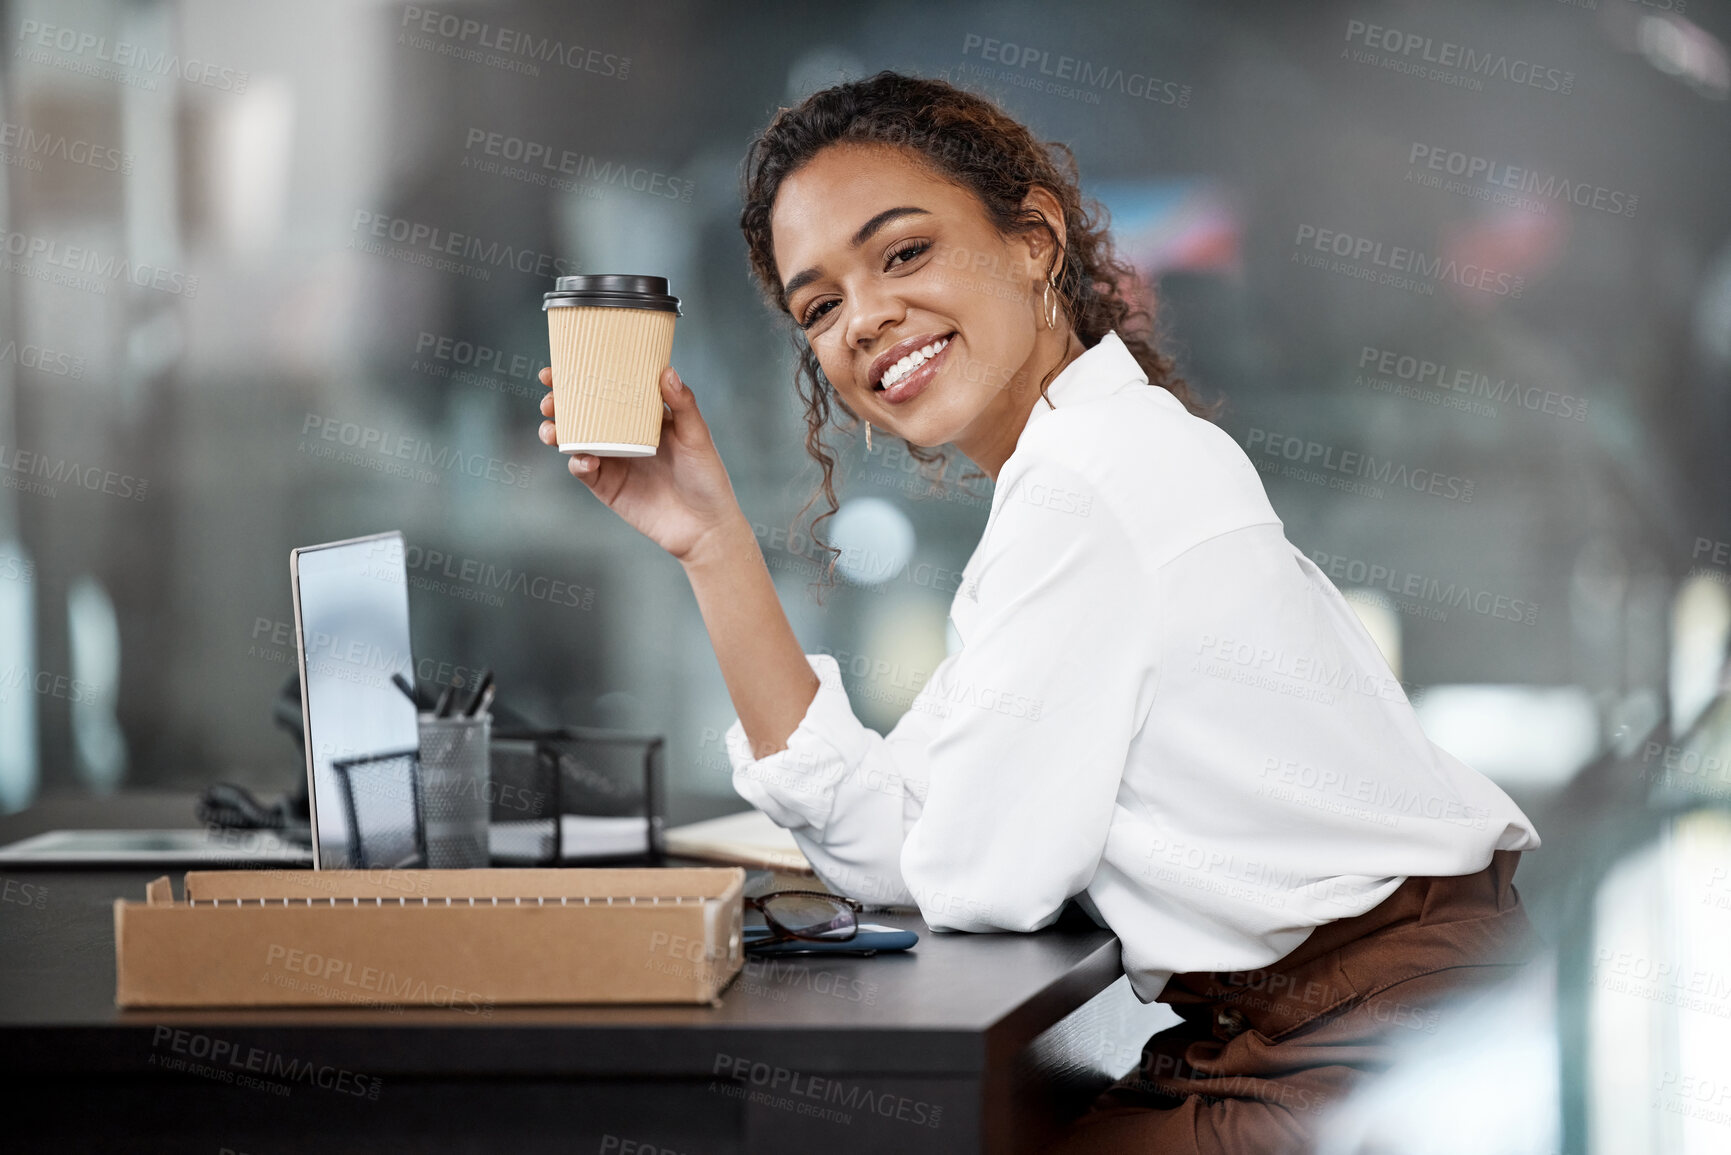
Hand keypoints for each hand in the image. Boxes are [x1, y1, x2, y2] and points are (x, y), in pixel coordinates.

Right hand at [538, 366, 746, 562]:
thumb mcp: (697, 437)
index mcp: (641, 415)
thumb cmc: (706, 477)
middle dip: (559, 401)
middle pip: (582, 412)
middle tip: (551, 397)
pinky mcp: (607, 486)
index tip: (563, 363)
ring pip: (574, 439)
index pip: (608, 387)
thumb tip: (667, 371)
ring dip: (556, 431)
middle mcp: (622, 434)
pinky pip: (583, 470)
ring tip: (552, 429)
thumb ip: (684, 405)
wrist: (703, 527)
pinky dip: (578, 462)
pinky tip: (584, 459)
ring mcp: (612, 460)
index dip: (582, 374)